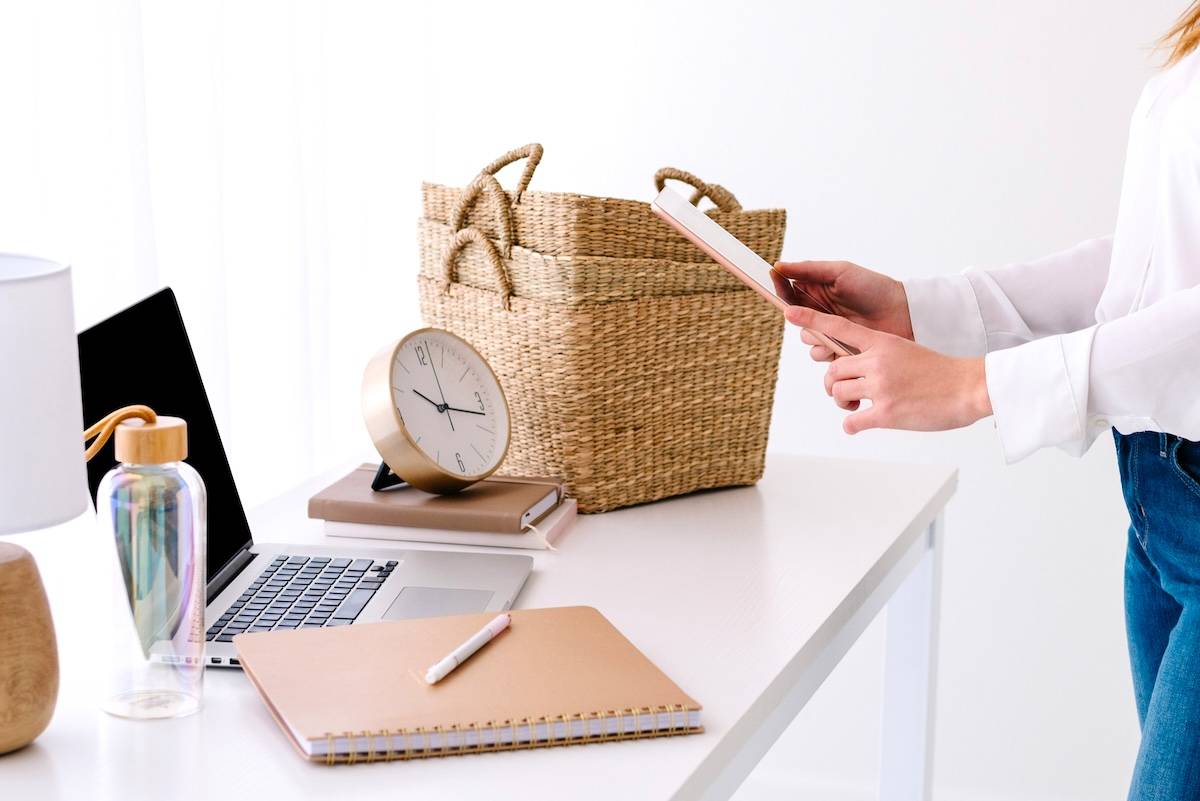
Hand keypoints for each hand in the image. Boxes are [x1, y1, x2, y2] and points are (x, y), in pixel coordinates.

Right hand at [773, 260, 913, 360]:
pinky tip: (843, 346)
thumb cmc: (874, 288)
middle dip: (802, 319)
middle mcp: (820, 313)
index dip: (779, 289)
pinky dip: (828, 352)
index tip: (773, 283)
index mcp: (817, 291)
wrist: (903, 314)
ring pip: (807, 340)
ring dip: (817, 338)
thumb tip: (778, 266)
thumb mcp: (840, 272)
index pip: (788, 292)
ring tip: (835, 335)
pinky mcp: (839, 351)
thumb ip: (808, 269)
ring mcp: (830, 332)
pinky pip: (821, 356)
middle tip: (815, 316)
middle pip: (794, 320)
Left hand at [786, 306, 991, 433]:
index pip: (839, 327)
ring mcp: (881, 387)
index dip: (811, 320)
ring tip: (854, 408)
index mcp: (882, 343)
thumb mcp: (905, 352)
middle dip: (831, 384)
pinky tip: (858, 425)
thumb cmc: (940, 372)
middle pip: (832, 371)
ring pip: (837, 394)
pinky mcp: (887, 412)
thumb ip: (878, 357)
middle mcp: (877, 362)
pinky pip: (851, 421)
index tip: (789, 312)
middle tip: (842, 394)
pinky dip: (851, 425)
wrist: (968, 387)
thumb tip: (855, 374)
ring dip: (841, 404)